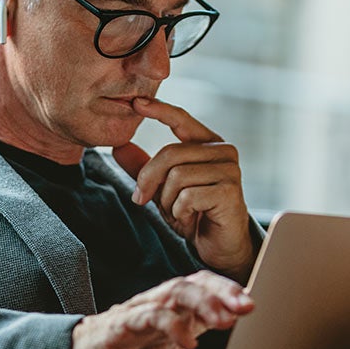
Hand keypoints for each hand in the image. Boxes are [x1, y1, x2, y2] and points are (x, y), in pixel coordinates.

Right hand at [71, 271, 253, 348]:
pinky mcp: (121, 325)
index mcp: (177, 318)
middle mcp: (162, 309)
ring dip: (204, 302)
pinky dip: (171, 325)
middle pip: (198, 284)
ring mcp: (142, 313)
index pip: (209, 294)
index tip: (257, 308)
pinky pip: (149, 317)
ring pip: (176, 292)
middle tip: (249, 306)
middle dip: (225, 292)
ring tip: (225, 318)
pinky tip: (188, 340)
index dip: (233, 297)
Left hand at [113, 97, 255, 281]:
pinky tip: (190, 218)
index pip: (181, 119)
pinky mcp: (230, 190)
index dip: (159, 109)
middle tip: (141, 199)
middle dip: (149, 180)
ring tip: (178, 212)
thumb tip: (119, 147)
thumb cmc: (194, 214)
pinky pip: (188, 196)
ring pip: (177, 176)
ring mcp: (229, 170)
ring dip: (167, 201)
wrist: (219, 246)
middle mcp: (223, 151)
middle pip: (170, 153)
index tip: (135, 102)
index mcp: (207, 144)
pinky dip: (180, 212)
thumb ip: (143, 168)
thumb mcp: (162, 188)